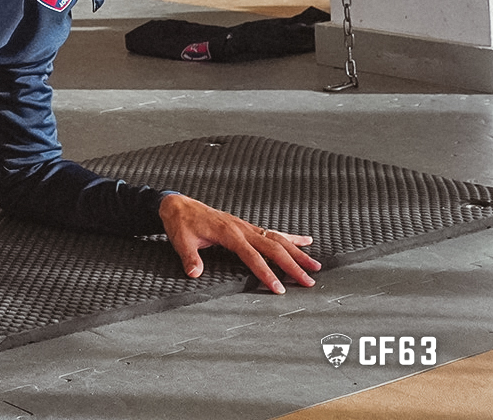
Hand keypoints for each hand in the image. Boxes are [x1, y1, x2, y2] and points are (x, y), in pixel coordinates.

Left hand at [158, 193, 319, 293]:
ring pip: (277, 239)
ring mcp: (246, 226)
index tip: (278, 287)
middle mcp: (241, 228)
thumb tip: (194, 273)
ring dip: (297, 252)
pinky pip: (272, 232)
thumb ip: (190, 257)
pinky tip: (306, 241)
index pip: (252, 256)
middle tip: (308, 281)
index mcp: (228, 233)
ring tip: (315, 266)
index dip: (266, 272)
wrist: (178, 205)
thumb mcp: (181, 241)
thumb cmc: (180, 222)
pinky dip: (291, 237)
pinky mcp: (246, 226)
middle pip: (272, 247)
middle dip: (292, 265)